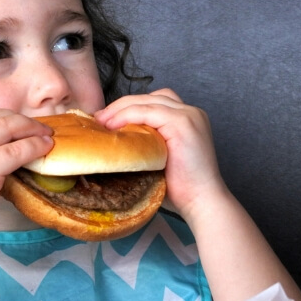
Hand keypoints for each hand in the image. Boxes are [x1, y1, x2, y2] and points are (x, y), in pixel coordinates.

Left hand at [95, 89, 226, 219]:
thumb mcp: (160, 159)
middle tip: (98, 119)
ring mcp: (189, 116)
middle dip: (120, 105)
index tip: (105, 121)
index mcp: (188, 119)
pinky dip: (127, 116)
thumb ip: (146, 144)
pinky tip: (113, 126)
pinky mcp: (183, 123)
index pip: (153, 103)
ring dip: (120, 109)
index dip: (128, 108)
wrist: (201, 202)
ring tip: (102, 122)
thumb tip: (114, 141)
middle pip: (149, 98)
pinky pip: (148, 111)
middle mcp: (191, 112)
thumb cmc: (181, 189)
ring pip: (146, 101)